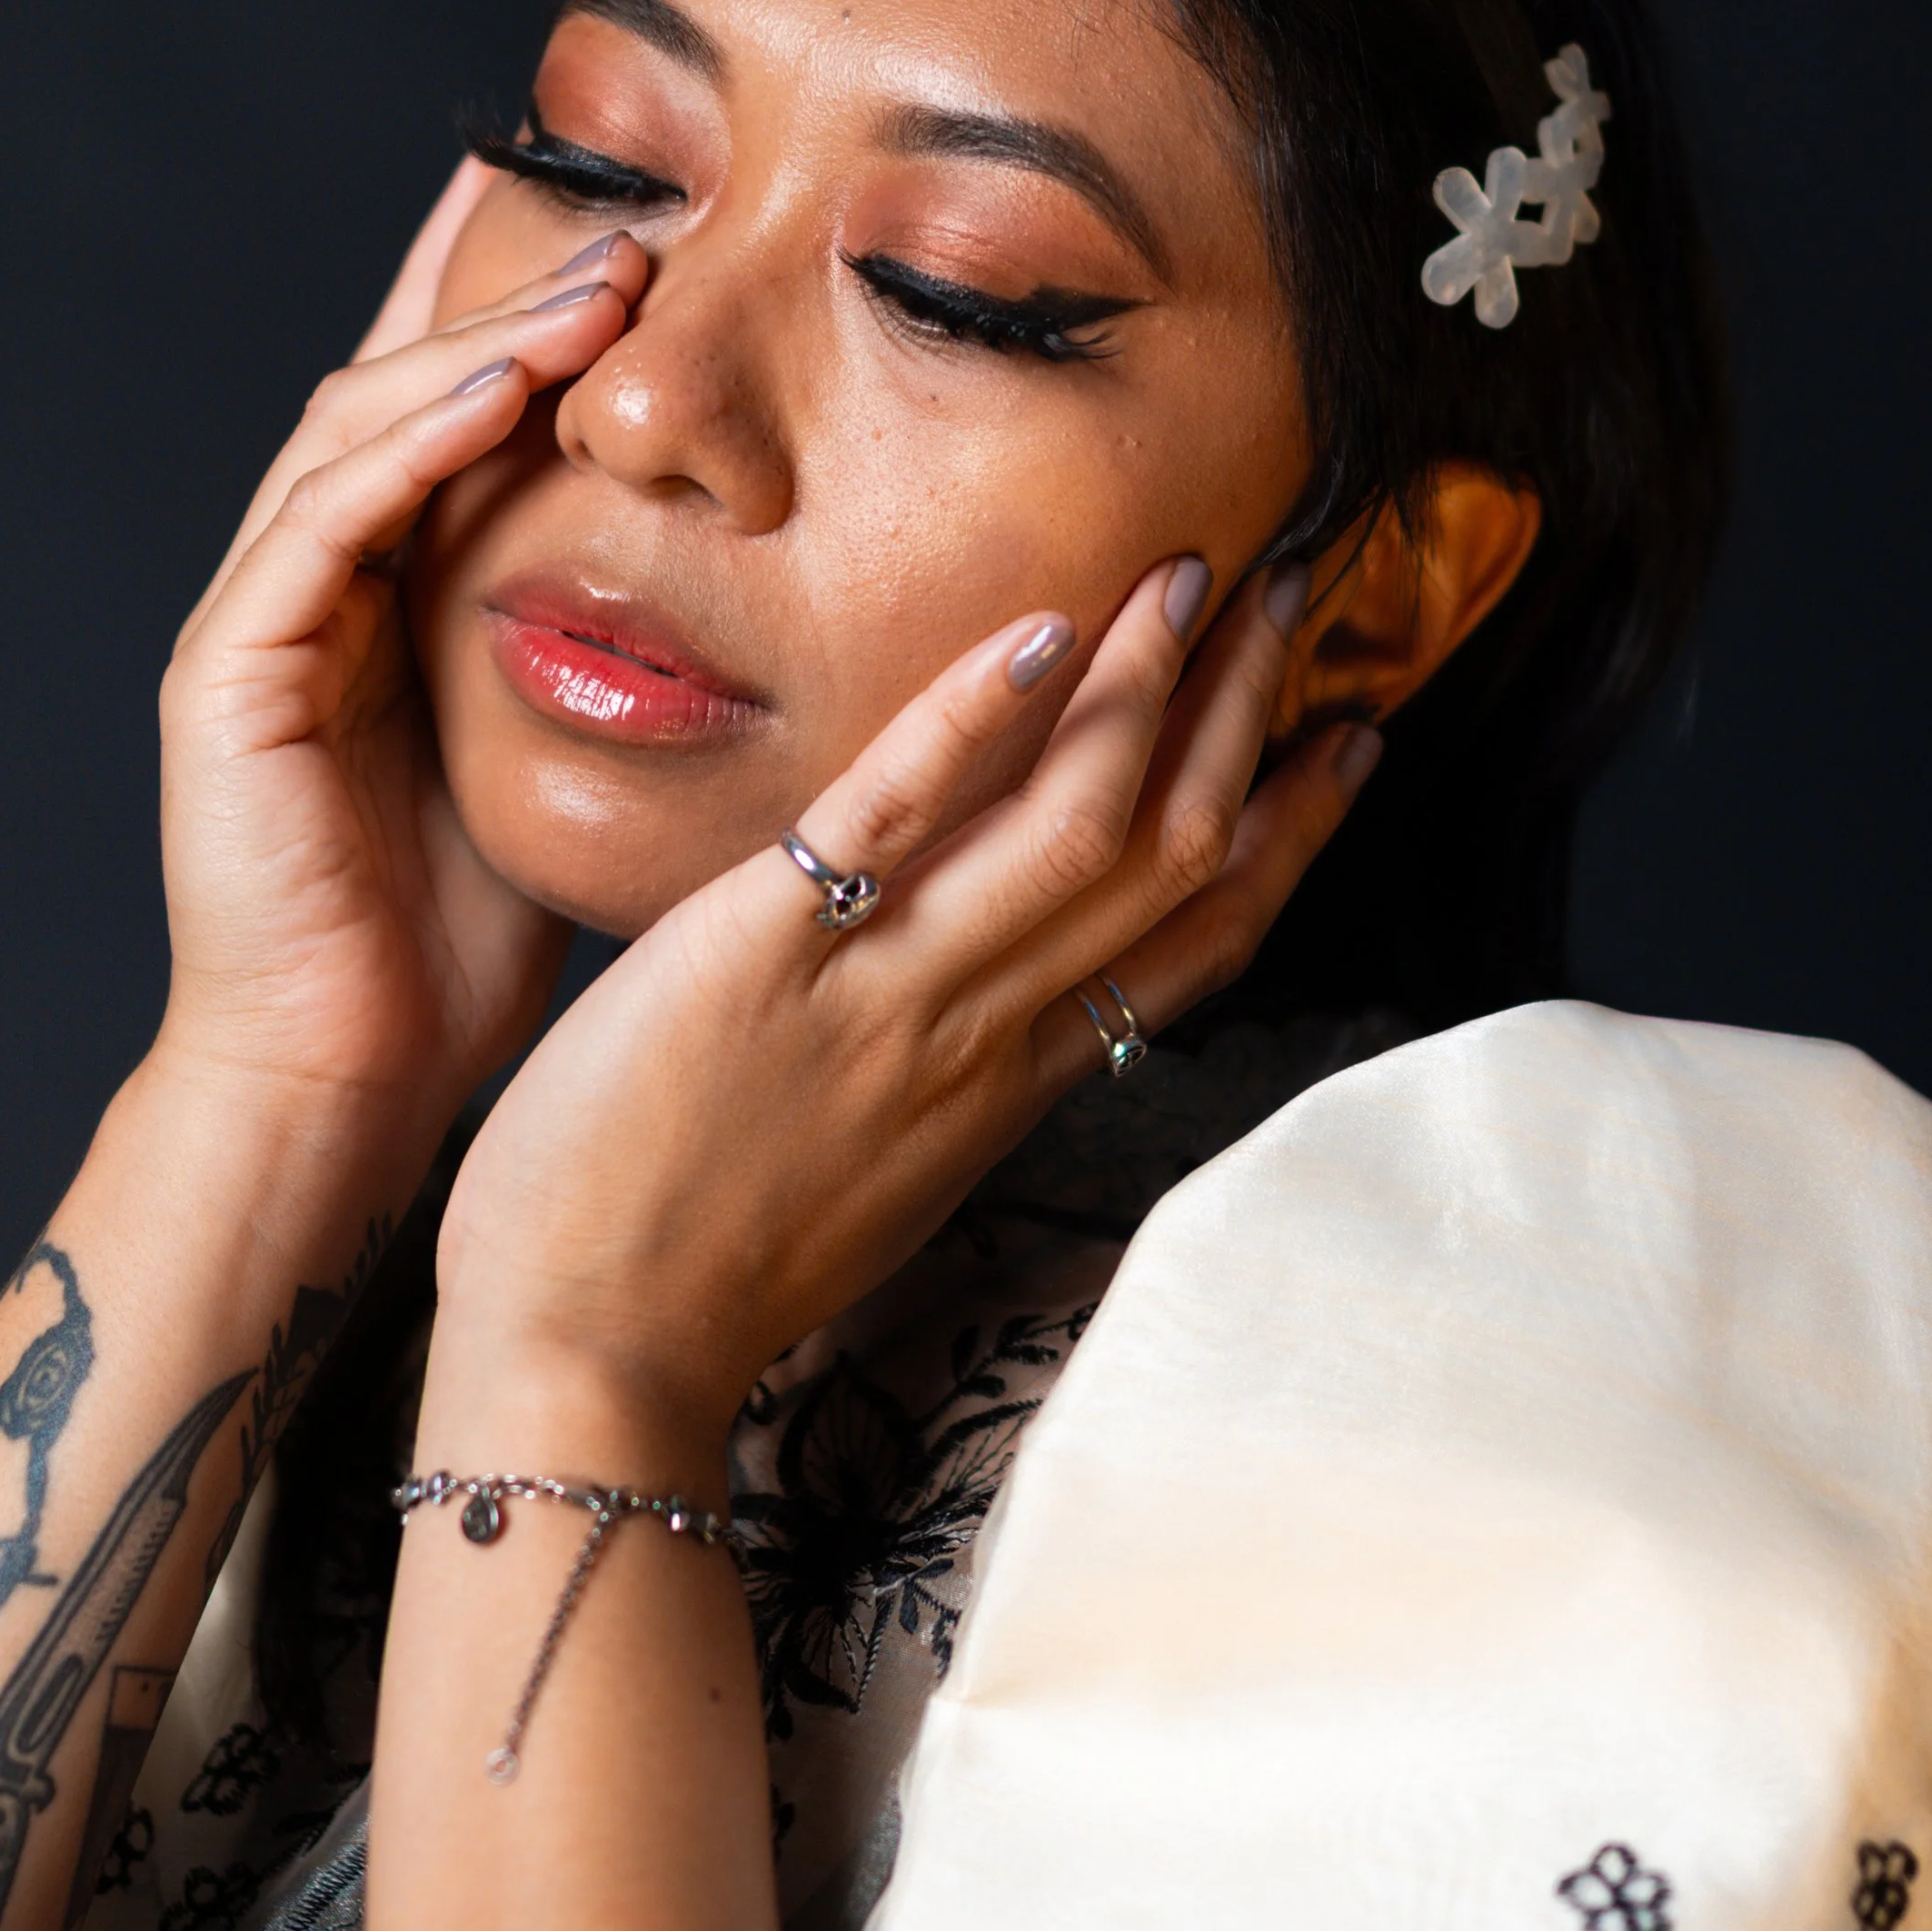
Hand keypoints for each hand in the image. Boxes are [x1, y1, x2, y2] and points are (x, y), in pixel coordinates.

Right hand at [149, 162, 648, 1184]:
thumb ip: (606, 650)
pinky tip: (491, 396)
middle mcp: (311, 589)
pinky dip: (401, 452)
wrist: (347, 1085)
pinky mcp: (224, 677)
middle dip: (512, 301)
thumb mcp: (562, 758)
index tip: (630, 221)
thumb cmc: (459, 949)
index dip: (524, 312)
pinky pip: (317, 529)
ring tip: (594, 287)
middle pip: (402, 391)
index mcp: (389, 601)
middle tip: (637, 230)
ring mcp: (258, 624)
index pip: (455, 418)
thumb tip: (745, 575)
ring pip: (354, 433)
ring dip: (472, 350)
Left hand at [435, 557, 1377, 1430]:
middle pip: (1165, 859)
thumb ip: (952, 1069)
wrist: (587, 1355)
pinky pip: (894, 819)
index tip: (1345, 736)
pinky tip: (1039, 632)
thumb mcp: (883, 1173)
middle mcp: (979, 1033)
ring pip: (1073, 829)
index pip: (1194, 942)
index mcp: (1010, 1082)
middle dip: (1241, 715)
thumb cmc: (705, 1268)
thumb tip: (995, 979)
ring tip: (1185, 575)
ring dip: (1148, 690)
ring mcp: (883, 992)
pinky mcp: (761, 952)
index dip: (1288, 832)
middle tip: (1288, 592)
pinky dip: (976, 720)